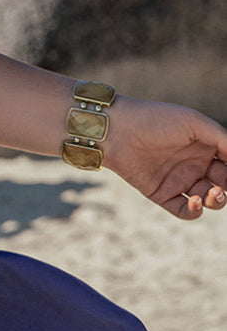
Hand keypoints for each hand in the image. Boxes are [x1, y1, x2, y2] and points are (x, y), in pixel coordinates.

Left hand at [103, 95, 226, 219]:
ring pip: (207, 199)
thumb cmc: (156, 120)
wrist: (116, 130)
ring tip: (212, 192)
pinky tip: (195, 200)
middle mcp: (194, 165)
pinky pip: (184, 210)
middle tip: (223, 184)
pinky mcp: (160, 194)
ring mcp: (177, 180)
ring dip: (217, 200)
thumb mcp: (195, 123)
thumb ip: (224, 140)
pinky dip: (194, 211)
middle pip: (223, 184)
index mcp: (206, 146)